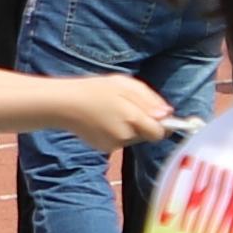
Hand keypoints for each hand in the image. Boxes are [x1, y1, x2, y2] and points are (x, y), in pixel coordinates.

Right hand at [49, 75, 178, 149]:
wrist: (64, 104)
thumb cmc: (96, 89)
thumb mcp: (126, 85)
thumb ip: (150, 100)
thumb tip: (168, 114)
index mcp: (132, 118)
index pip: (160, 132)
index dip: (164, 125)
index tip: (163, 118)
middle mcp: (124, 135)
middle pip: (148, 135)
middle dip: (146, 124)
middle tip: (131, 108)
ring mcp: (113, 144)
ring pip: (134, 138)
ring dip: (131, 127)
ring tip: (115, 111)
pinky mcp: (104, 148)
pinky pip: (121, 140)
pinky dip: (118, 132)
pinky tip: (105, 120)